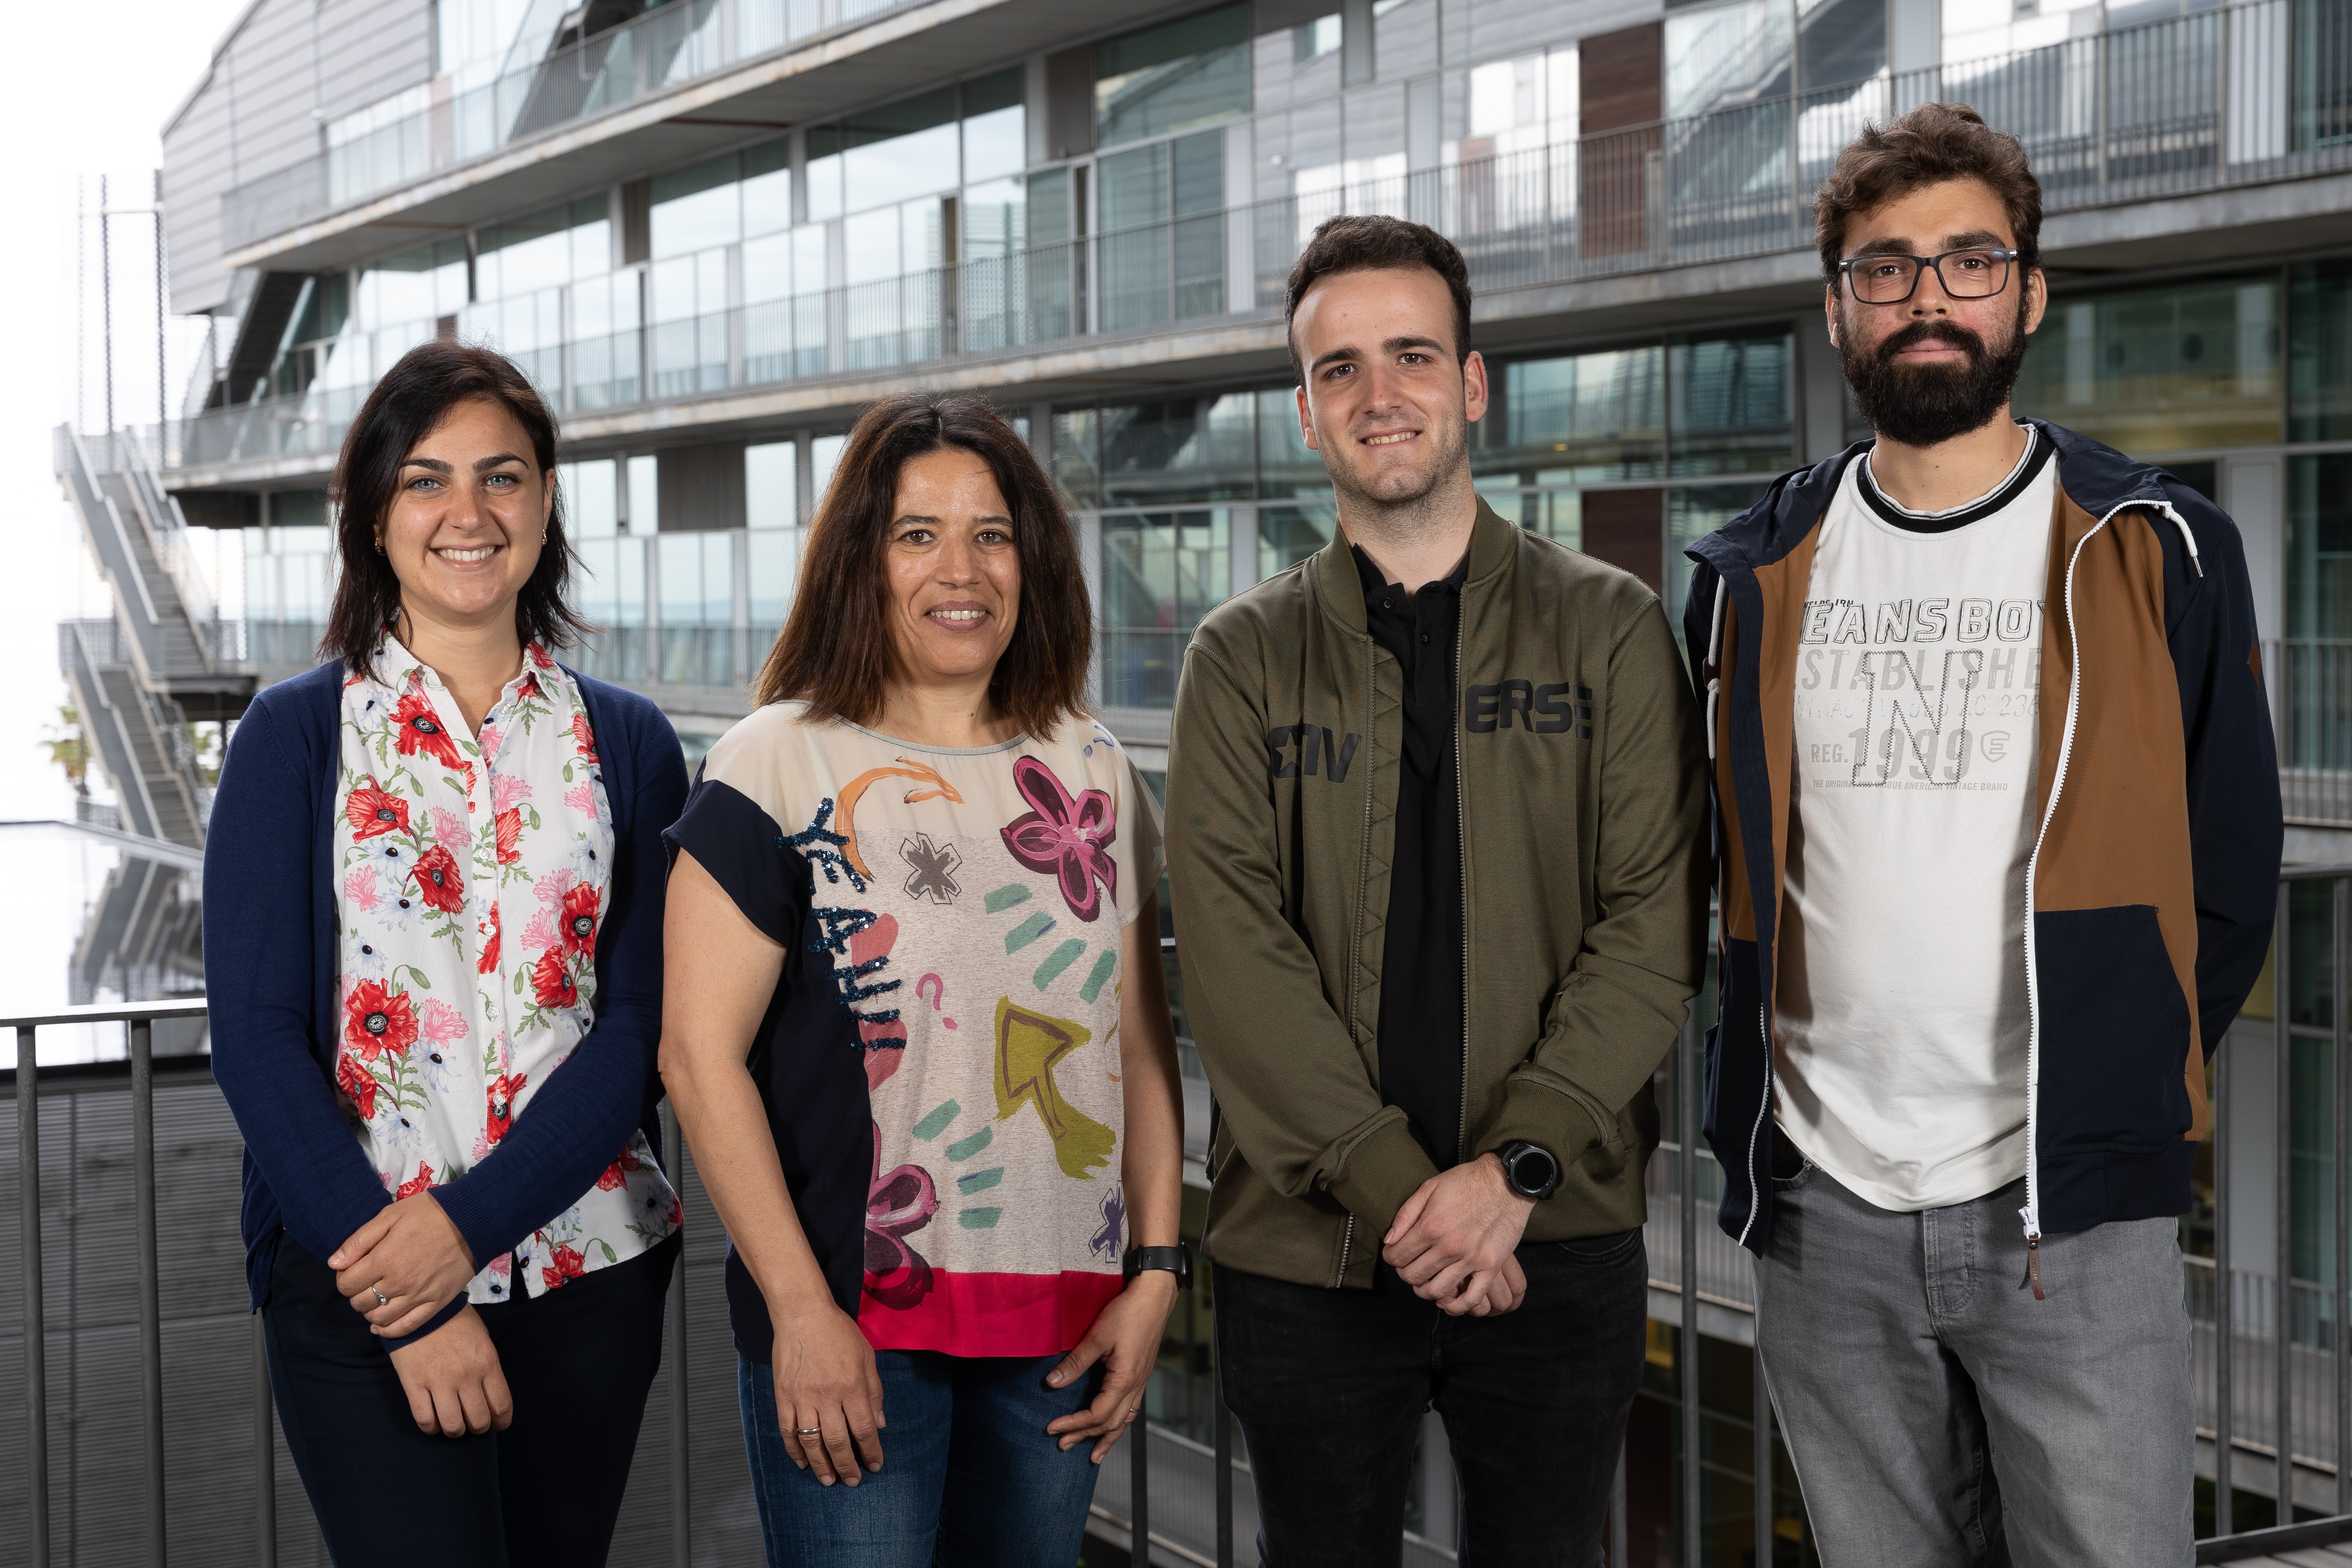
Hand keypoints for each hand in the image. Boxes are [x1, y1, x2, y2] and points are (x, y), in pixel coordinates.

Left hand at [332, 1192, 478, 1338]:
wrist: (473, 1220)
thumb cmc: (429, 1213)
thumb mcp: (390, 1215)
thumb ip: (360, 1240)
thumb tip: (335, 1263)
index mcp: (384, 1260)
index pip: (346, 1284)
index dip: (343, 1278)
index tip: (351, 1270)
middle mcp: (398, 1283)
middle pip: (360, 1303)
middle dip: (355, 1294)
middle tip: (364, 1281)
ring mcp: (418, 1296)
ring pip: (379, 1318)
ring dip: (370, 1311)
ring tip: (375, 1298)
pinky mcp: (436, 1304)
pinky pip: (406, 1327)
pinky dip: (388, 1330)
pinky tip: (381, 1323)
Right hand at [386, 1306, 511, 1436]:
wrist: (421, 1308)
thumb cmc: (456, 1322)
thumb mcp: (483, 1340)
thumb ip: (488, 1368)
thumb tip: (490, 1395)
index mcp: (487, 1363)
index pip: (501, 1405)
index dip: (502, 1421)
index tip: (498, 1424)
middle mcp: (466, 1376)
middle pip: (478, 1420)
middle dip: (479, 1428)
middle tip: (474, 1423)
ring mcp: (439, 1381)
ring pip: (453, 1426)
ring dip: (456, 1431)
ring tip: (454, 1424)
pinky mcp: (414, 1384)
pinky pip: (425, 1419)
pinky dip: (431, 1428)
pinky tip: (434, 1423)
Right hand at [771, 1303, 886, 1484]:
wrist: (803, 1314)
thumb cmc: (838, 1332)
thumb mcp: (866, 1356)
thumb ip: (874, 1391)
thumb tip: (880, 1424)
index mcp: (852, 1385)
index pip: (864, 1428)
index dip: (871, 1451)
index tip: (875, 1465)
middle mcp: (827, 1395)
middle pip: (838, 1441)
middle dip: (847, 1466)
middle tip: (853, 1481)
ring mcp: (802, 1397)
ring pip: (811, 1442)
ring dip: (821, 1465)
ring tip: (829, 1480)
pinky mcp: (783, 1396)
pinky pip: (788, 1430)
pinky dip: (794, 1450)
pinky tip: (803, 1462)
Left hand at [1046, 1270, 1176, 1462]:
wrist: (1154, 1297)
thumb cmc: (1128, 1313)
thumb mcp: (1097, 1337)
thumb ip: (1075, 1363)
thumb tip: (1051, 1384)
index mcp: (1124, 1380)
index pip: (1096, 1414)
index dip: (1074, 1424)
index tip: (1052, 1427)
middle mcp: (1135, 1387)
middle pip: (1109, 1423)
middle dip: (1085, 1436)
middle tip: (1062, 1444)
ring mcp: (1141, 1382)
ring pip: (1123, 1420)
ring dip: (1105, 1437)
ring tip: (1093, 1454)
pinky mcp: (1141, 1375)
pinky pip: (1130, 1409)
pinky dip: (1119, 1423)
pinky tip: (1113, 1426)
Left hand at [1381, 1154, 1534, 1316]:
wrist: (1506, 1182)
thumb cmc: (1466, 1182)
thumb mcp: (1429, 1188)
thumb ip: (1405, 1215)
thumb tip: (1388, 1241)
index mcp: (1430, 1227)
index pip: (1398, 1256)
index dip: (1391, 1257)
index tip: (1394, 1254)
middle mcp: (1448, 1247)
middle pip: (1414, 1276)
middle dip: (1405, 1273)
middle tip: (1409, 1266)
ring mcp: (1471, 1259)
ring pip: (1437, 1291)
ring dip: (1425, 1290)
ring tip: (1426, 1280)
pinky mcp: (1490, 1266)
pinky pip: (1472, 1298)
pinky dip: (1456, 1306)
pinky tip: (1447, 1300)